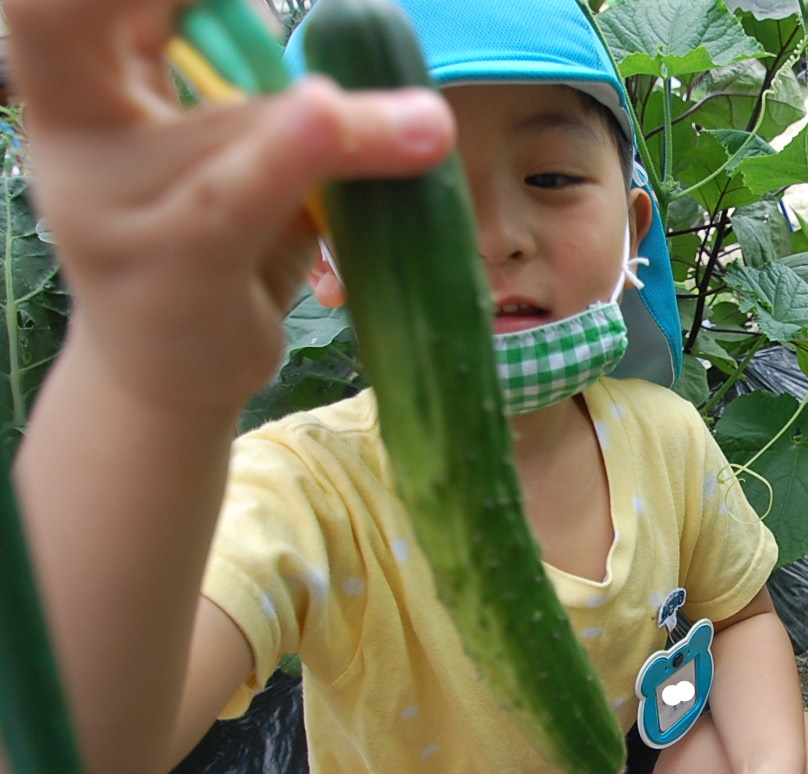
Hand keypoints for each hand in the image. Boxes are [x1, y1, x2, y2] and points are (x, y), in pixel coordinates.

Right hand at [6, 0, 453, 413]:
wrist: (164, 377)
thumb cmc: (206, 235)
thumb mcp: (234, 134)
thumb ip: (257, 63)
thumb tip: (367, 11)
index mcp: (78, 65)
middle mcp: (68, 119)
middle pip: (63, 11)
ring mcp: (106, 198)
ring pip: (224, 118)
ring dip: (329, 114)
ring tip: (418, 117)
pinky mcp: (166, 265)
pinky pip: (230, 197)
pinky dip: (283, 151)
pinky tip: (323, 113)